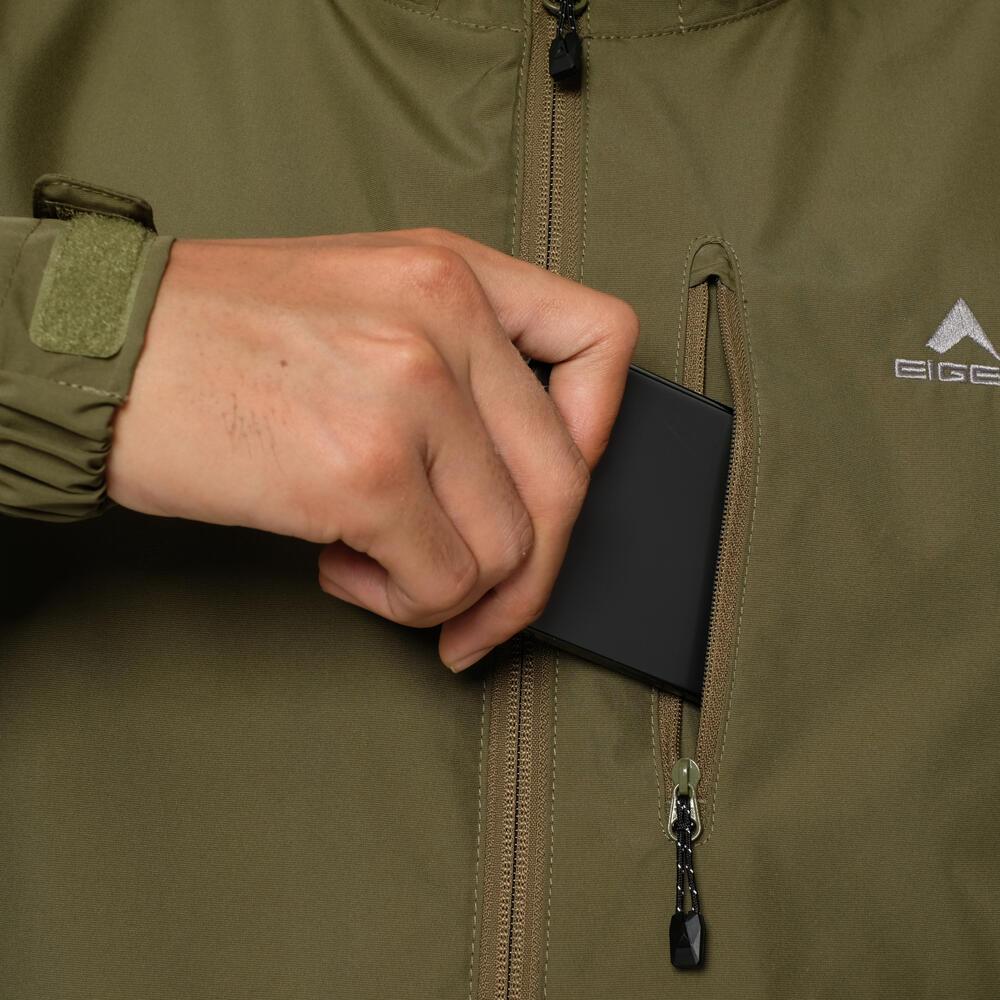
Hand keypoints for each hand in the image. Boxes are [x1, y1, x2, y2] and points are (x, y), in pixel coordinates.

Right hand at [107, 228, 638, 670]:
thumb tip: (520, 478)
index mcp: (453, 271)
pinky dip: (403, 601)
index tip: (558, 484)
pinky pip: (443, 583)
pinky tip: (343, 564)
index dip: (601, 429)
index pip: (601, 339)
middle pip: (564, 481)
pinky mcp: (362, 474)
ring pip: (509, 549)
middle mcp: (445, 321)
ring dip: (450, 585)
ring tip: (377, 560)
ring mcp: (409, 395)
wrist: (100, 353)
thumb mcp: (364, 298)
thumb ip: (456, 361)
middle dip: (533, 571)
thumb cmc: (219, 334)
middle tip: (485, 607)